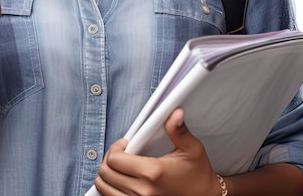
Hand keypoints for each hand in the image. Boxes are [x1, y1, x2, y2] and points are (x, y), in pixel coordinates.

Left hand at [94, 108, 219, 195]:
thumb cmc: (198, 175)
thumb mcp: (191, 149)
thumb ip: (178, 130)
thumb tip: (175, 113)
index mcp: (153, 173)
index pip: (115, 159)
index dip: (115, 147)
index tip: (125, 144)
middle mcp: (143, 192)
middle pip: (105, 174)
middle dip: (110, 159)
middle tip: (121, 153)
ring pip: (104, 188)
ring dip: (108, 175)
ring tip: (121, 167)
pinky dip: (112, 189)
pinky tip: (122, 180)